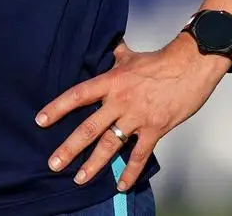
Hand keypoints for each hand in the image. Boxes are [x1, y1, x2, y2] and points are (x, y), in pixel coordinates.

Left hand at [35, 35, 229, 191]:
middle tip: (53, 163)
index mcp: (110, 82)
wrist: (190, 66)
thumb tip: (104, 46)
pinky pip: (140, 154)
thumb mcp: (129, 56)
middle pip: (89, 127)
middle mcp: (119, 101)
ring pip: (111, 145)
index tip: (41, 120)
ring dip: (94, 164)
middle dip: (70, 148)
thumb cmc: (159, 61)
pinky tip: (121, 185)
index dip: (58, 108)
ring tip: (79, 179)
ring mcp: (137, 117)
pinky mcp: (155, 129)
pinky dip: (131, 171)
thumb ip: (112, 55)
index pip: (77, 95)